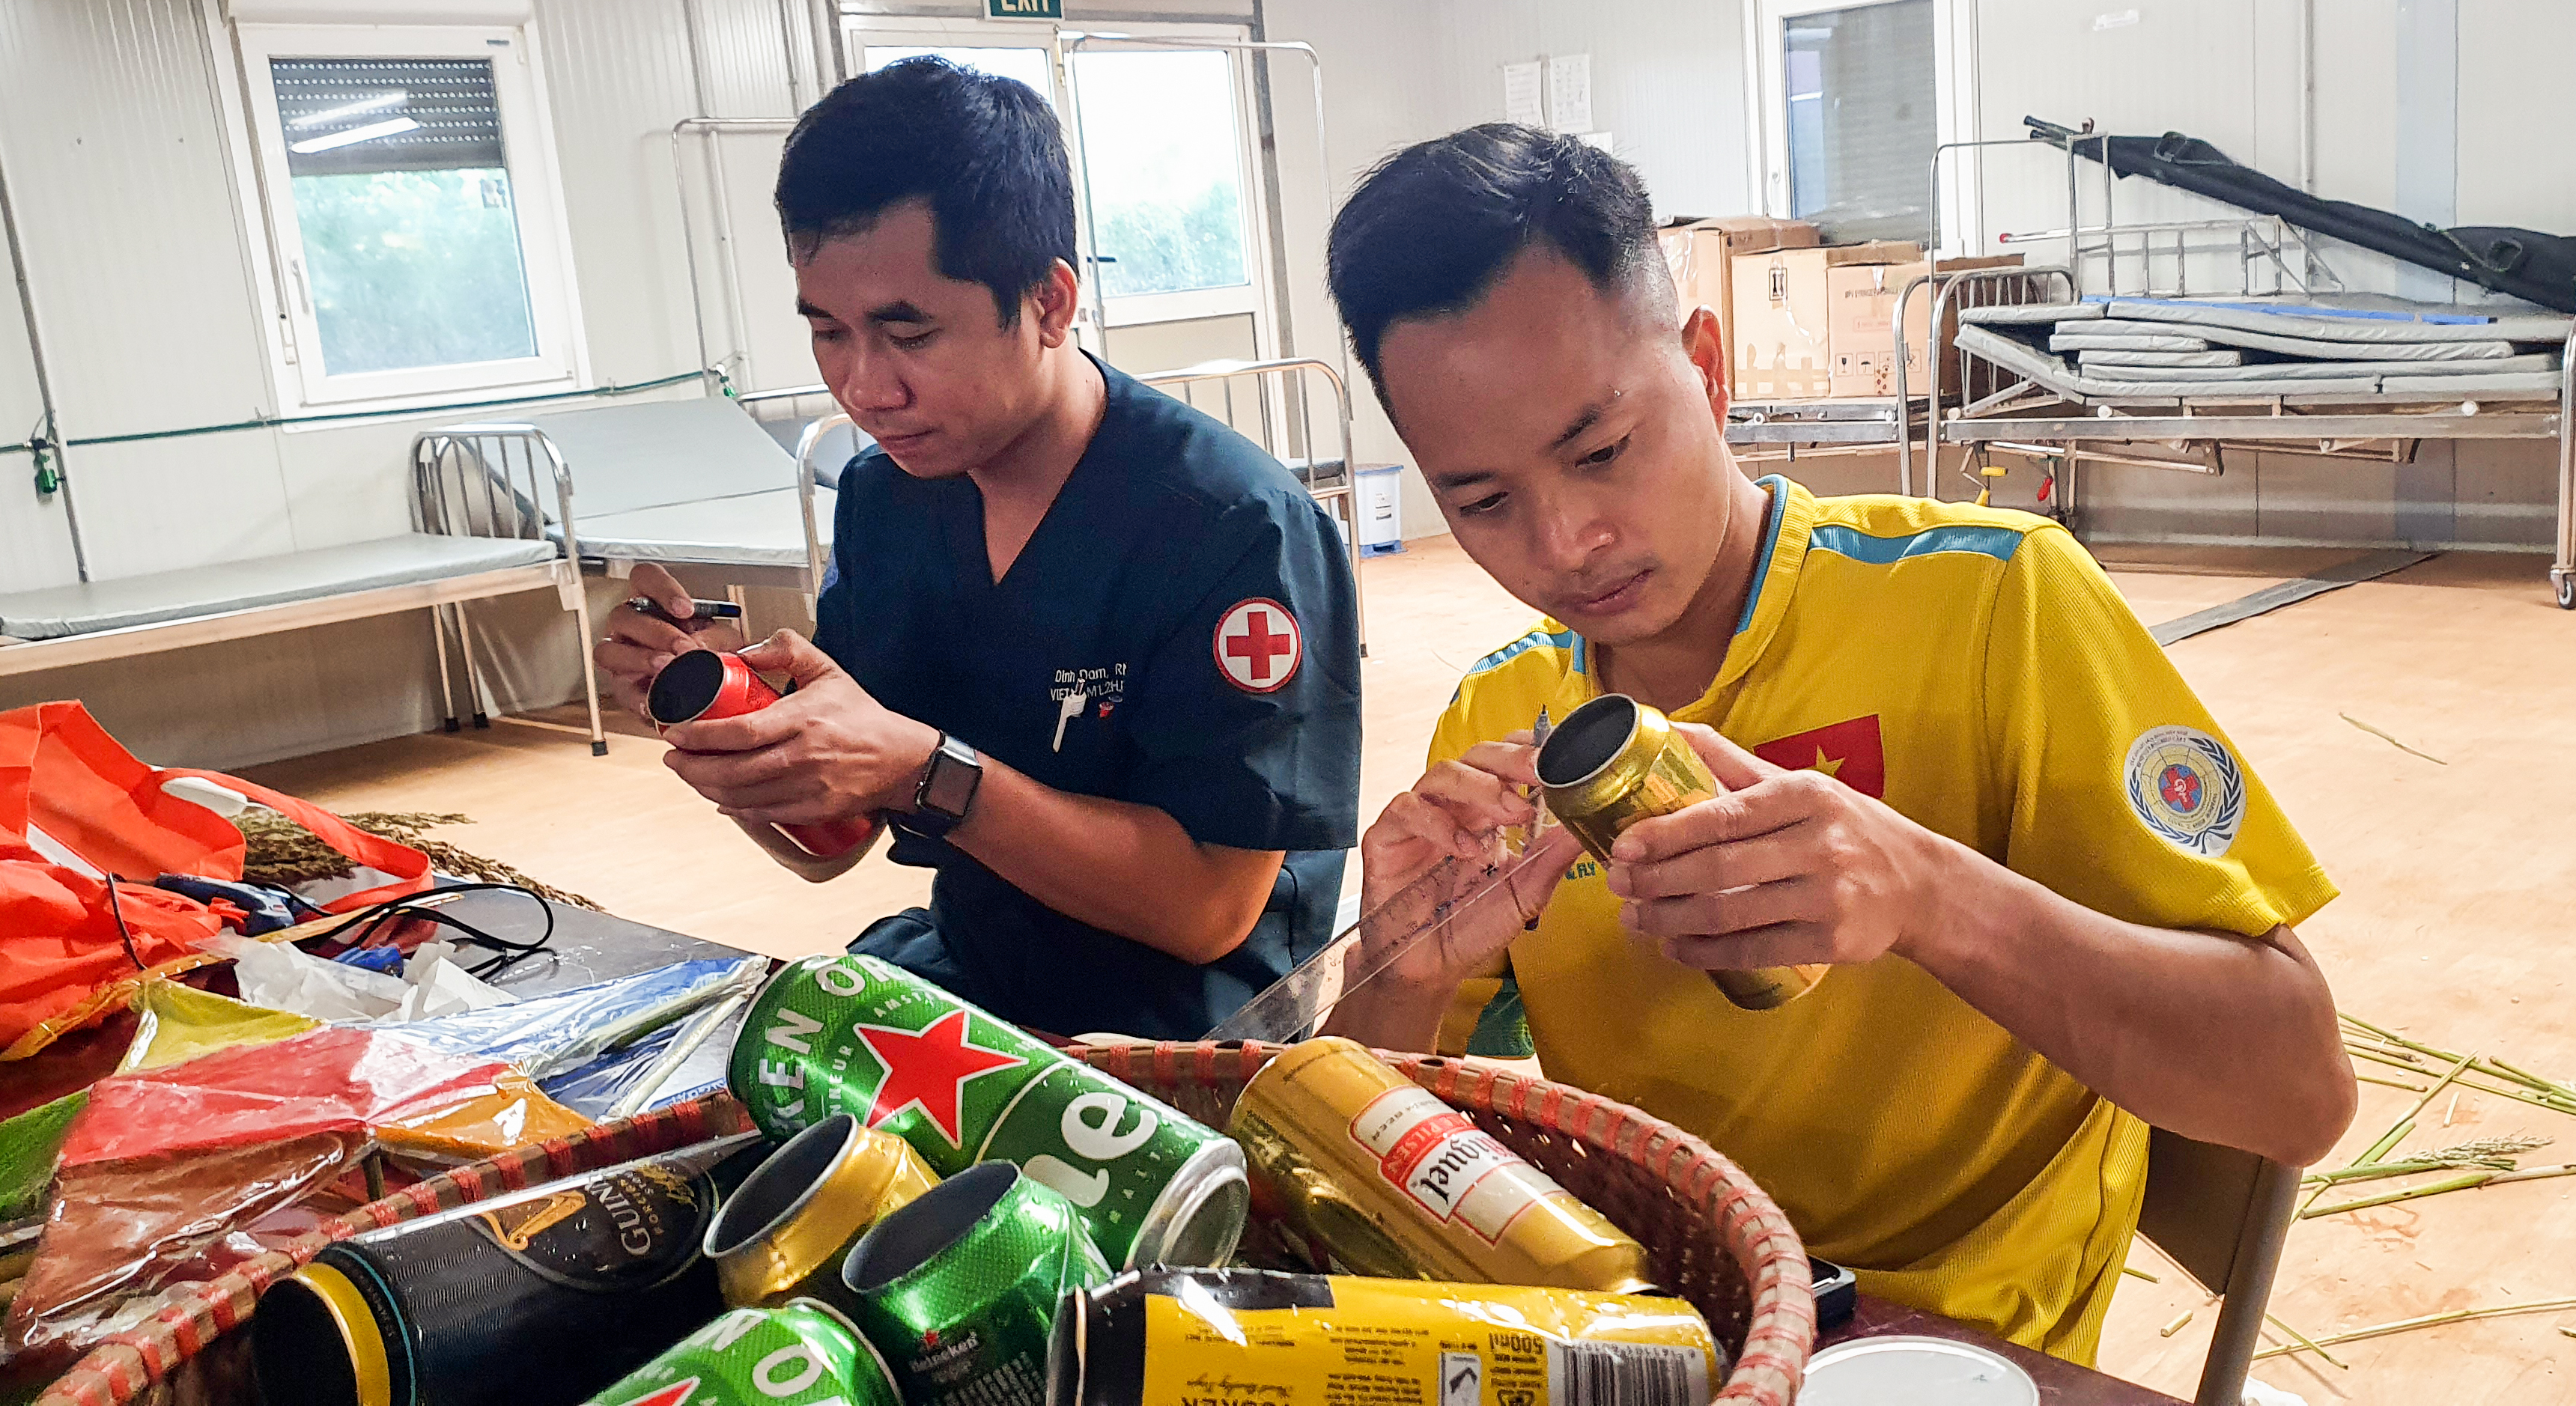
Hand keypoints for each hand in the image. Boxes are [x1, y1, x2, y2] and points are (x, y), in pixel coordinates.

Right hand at [593, 564, 746, 718]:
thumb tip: (703, 647)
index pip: (644, 577)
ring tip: (667, 668)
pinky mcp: (621, 687)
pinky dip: (637, 697)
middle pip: (624, 616)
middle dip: (657, 632)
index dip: (661, 589)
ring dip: (640, 659)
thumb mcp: (722, 640)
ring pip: (609, 650)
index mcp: (652, 602)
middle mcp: (629, 625)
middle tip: (684, 648)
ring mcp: (620, 655)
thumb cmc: (711, 653)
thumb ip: (715, 638)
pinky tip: (655, 700)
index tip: (685, 608)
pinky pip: (619, 690)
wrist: (711, 692)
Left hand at [660, 630, 939, 827]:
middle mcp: (804, 756)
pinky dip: (734, 809)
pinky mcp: (814, 810)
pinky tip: (719, 797)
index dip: (701, 736)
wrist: (902, 759)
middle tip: (672, 757)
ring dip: (706, 787)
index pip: (740, 732)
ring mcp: (809, 787)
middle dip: (692, 767)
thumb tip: (743, 653)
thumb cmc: (862, 716)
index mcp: (804, 719)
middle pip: (733, 770)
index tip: (676, 733)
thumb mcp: (828, 670)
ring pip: (742, 796)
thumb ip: (787, 650)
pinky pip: (763, 814)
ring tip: (689, 774)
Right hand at [1357, 734, 1581, 985]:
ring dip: (1478, 786)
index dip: (1527, 751)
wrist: (1428, 968)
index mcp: (1487, 813)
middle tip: (1537, 773)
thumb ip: (1550, 860)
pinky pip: (1407, 808)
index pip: (1505, 763)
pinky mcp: (1387, 837)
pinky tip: (1463, 847)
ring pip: (1441, 774)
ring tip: (1507, 812)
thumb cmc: (1471, 927)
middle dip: (1509, 760)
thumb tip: (1585, 827)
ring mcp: (1419, 819)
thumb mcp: (1524, 895)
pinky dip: (1437, 821)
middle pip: (1476, 757)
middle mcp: (1453, 808)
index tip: (1556, 760)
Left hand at [1604, 723, 1950, 972]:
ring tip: (1633, 918)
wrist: (1919, 884)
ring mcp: (1828, 897)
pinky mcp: (1832, 942)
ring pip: (1731, 914)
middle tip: (1617, 884)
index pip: (1724, 815)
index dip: (1668, 832)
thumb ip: (1731, 760)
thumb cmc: (1844, 827)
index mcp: (1804, 797)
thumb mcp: (1798, 785)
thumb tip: (1666, 726)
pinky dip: (1705, 953)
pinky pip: (1754, 951)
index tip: (1623, 844)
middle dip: (1657, 880)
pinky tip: (1674, 947)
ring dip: (1671, 919)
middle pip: (1720, 868)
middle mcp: (1819, 844)